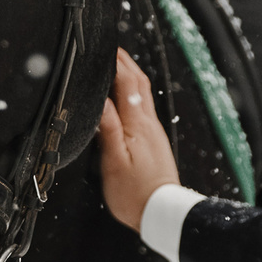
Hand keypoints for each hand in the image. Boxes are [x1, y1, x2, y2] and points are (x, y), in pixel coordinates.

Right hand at [98, 49, 180, 233]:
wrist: (161, 213)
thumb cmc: (135, 193)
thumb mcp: (113, 160)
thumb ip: (107, 126)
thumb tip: (99, 99)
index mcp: (137, 124)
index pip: (128, 82)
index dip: (117, 62)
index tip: (107, 48)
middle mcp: (149, 124)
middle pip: (139, 83)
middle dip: (126, 63)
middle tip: (111, 50)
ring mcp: (154, 132)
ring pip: (143, 95)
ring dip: (130, 77)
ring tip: (115, 68)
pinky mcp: (154, 142)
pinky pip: (144, 109)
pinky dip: (133, 95)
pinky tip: (124, 100)